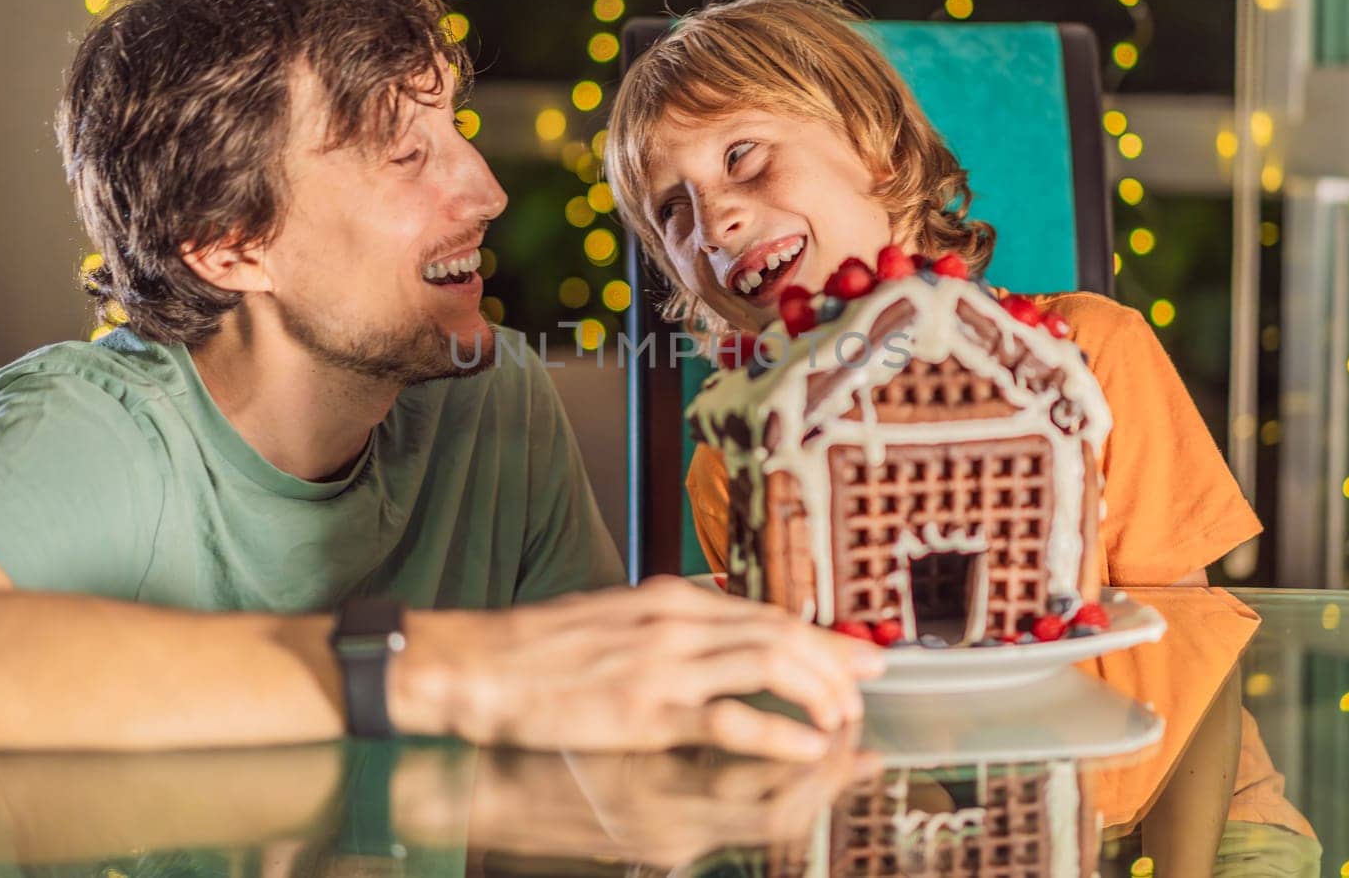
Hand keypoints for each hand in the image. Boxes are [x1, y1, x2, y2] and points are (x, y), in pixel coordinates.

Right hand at [390, 576, 884, 759]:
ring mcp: (661, 665)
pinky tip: (805, 747)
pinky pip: (728, 717)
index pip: (765, 611)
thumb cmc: (540, 648)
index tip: (856, 655)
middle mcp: (674, 622)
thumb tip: (718, 640)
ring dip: (817, 693)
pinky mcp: (644, 711)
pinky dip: (777, 732)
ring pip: (768, 663)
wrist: (480, 664)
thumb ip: (669, 628)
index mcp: (668, 600)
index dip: (819, 636)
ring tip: (841, 721)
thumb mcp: (616, 619)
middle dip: (835, 662)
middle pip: (780, 632)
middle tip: (868, 688)